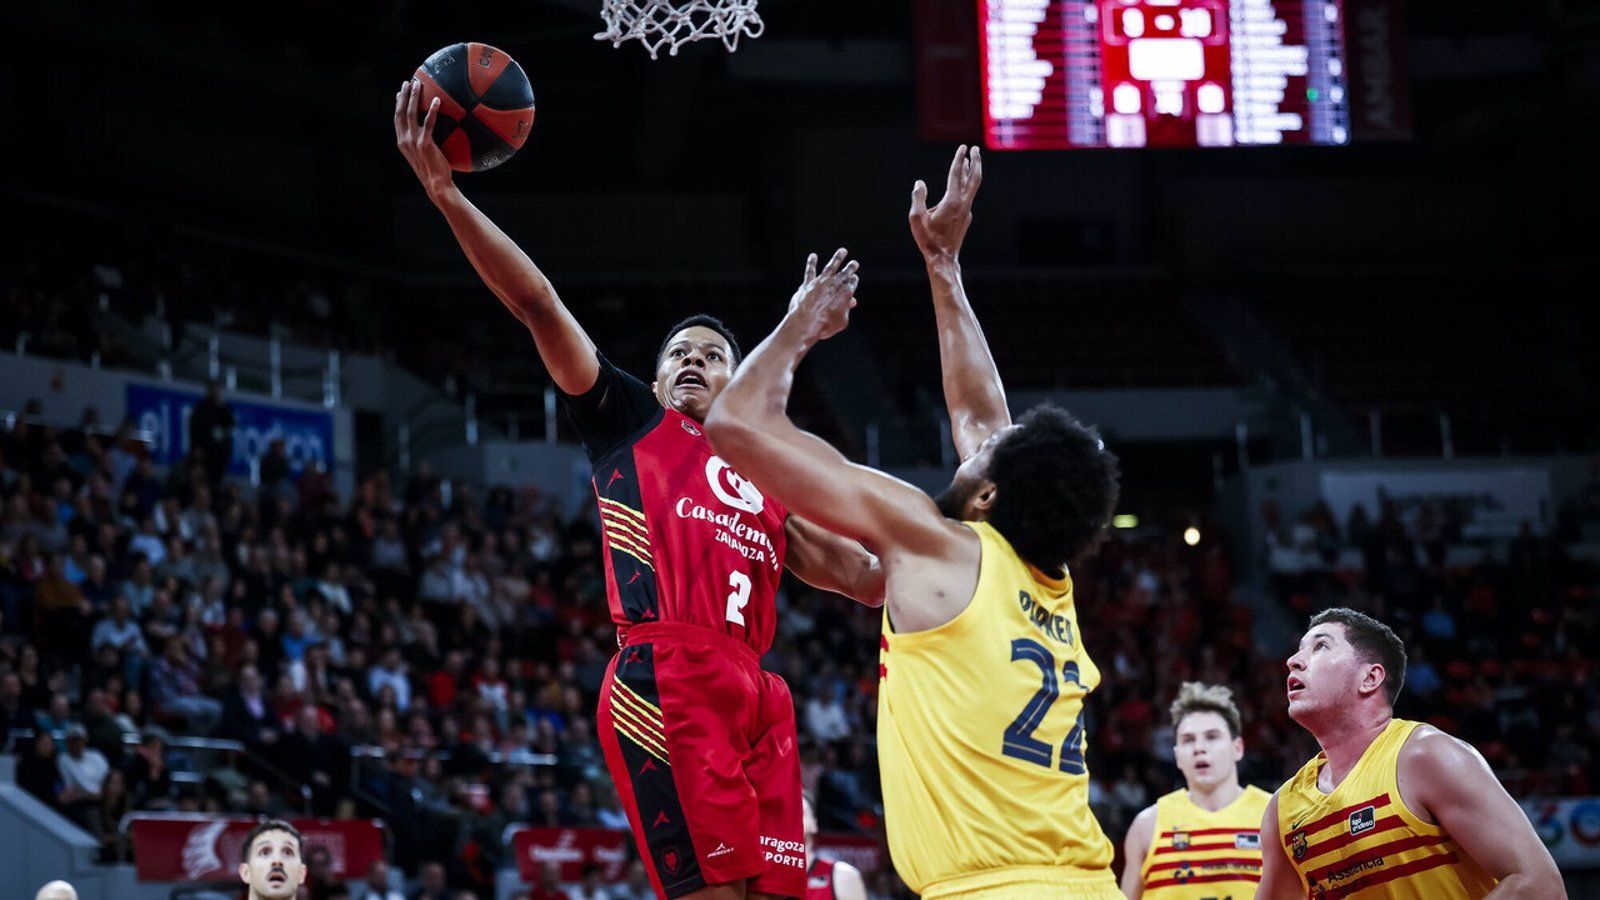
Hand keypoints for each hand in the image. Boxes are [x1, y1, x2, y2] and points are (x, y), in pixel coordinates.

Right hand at [393, 79, 454, 200]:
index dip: (398, 105)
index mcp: (402, 143)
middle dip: (403, 96)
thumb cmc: (433, 171)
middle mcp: (404, 140)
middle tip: (408, 82)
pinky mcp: (425, 144)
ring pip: (411, 114)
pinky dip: (432, 110)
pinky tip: (437, 100)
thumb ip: (421, 142)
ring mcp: (413, 142)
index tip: (399, 93)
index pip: (397, 119)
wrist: (436, 185)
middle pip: (401, 113)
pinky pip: (429, 123)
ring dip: (414, 97)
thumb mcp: (423, 155)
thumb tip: (428, 132)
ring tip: (419, 85)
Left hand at [787, 249, 859, 341]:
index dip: (853, 281)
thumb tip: (851, 302)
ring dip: (838, 258)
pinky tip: (813, 256)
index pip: (852, 283)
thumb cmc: (825, 326)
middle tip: (854, 263)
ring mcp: (821, 283)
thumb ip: (846, 309)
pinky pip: (810, 271)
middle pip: (845, 273)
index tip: (854, 280)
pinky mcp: (808, 284)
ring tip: (842, 251)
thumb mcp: (841, 321)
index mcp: (845, 294)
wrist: (805, 324)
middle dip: (850, 267)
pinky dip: (812, 263)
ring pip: (831, 267)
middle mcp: (834, 285)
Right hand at [909, 145, 982, 261]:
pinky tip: (959, 185)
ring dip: (969, 173)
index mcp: (952, 202)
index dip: (959, 159)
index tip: (963, 147)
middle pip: (973, 178)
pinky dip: (964, 186)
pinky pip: (966, 196)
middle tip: (974, 149)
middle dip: (975, 162)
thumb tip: (919, 183)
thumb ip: (918, 197)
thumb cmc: (928, 240)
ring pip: (970, 187)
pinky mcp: (966, 218)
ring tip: (968, 162)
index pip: (956, 175)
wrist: (943, 259)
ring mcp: (966, 211)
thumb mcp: (915, 218)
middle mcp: (963, 205)